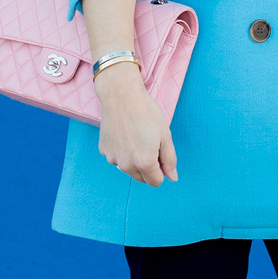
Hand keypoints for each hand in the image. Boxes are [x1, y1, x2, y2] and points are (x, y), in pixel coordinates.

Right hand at [94, 62, 177, 184]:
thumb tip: (172, 178)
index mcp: (144, 163)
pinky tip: (125, 134)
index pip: (156, 182)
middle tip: (150, 144)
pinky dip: (122, 151)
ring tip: (136, 137)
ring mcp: (113, 159)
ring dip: (134, 160)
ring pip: (128, 168)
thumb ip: (170, 160)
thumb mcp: (165, 135)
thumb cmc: (146, 113)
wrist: (121, 96)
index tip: (160, 155)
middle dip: (148, 167)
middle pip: (141, 178)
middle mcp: (126, 165)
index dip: (161, 170)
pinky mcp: (104, 151)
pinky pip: (117, 158)